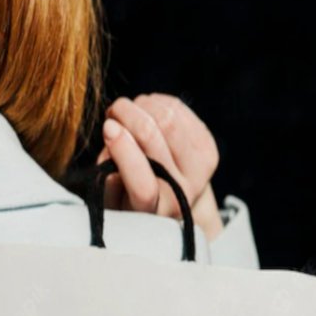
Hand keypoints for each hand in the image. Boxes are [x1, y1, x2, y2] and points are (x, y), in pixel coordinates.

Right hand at [96, 94, 223, 240]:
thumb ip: (108, 177)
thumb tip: (113, 134)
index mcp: (155, 212)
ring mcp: (201, 168)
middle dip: (128, 116)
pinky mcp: (208, 145)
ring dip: (142, 106)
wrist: (171, 197)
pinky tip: (147, 113)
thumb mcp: (113, 198)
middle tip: (113, 112)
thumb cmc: (132, 197)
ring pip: (168, 117)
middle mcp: (182, 193)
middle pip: (154, 137)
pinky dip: (157, 103)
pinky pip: (178, 109)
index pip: (143, 186)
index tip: (108, 128)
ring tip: (128, 113)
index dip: (124, 152)